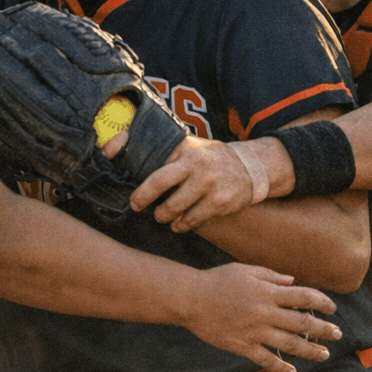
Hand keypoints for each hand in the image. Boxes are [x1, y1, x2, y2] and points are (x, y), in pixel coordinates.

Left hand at [130, 136, 259, 232]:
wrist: (250, 167)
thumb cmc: (210, 158)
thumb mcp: (190, 146)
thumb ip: (166, 150)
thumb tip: (122, 148)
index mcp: (185, 150)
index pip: (155, 161)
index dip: (137, 175)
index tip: (127, 190)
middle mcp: (196, 165)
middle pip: (159, 183)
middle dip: (143, 198)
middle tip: (137, 206)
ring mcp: (208, 185)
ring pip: (174, 208)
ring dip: (164, 216)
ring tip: (163, 216)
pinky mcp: (219, 203)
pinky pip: (191, 220)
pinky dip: (181, 225)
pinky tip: (180, 223)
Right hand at [180, 264, 341, 371]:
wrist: (191, 299)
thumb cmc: (217, 280)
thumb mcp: (246, 270)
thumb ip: (271, 276)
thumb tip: (293, 282)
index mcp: (268, 291)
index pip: (303, 297)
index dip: (322, 302)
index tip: (332, 308)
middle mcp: (265, 312)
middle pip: (302, 323)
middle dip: (323, 329)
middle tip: (337, 334)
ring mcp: (255, 331)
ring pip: (289, 344)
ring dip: (310, 350)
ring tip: (324, 355)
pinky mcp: (243, 346)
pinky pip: (266, 359)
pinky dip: (281, 367)